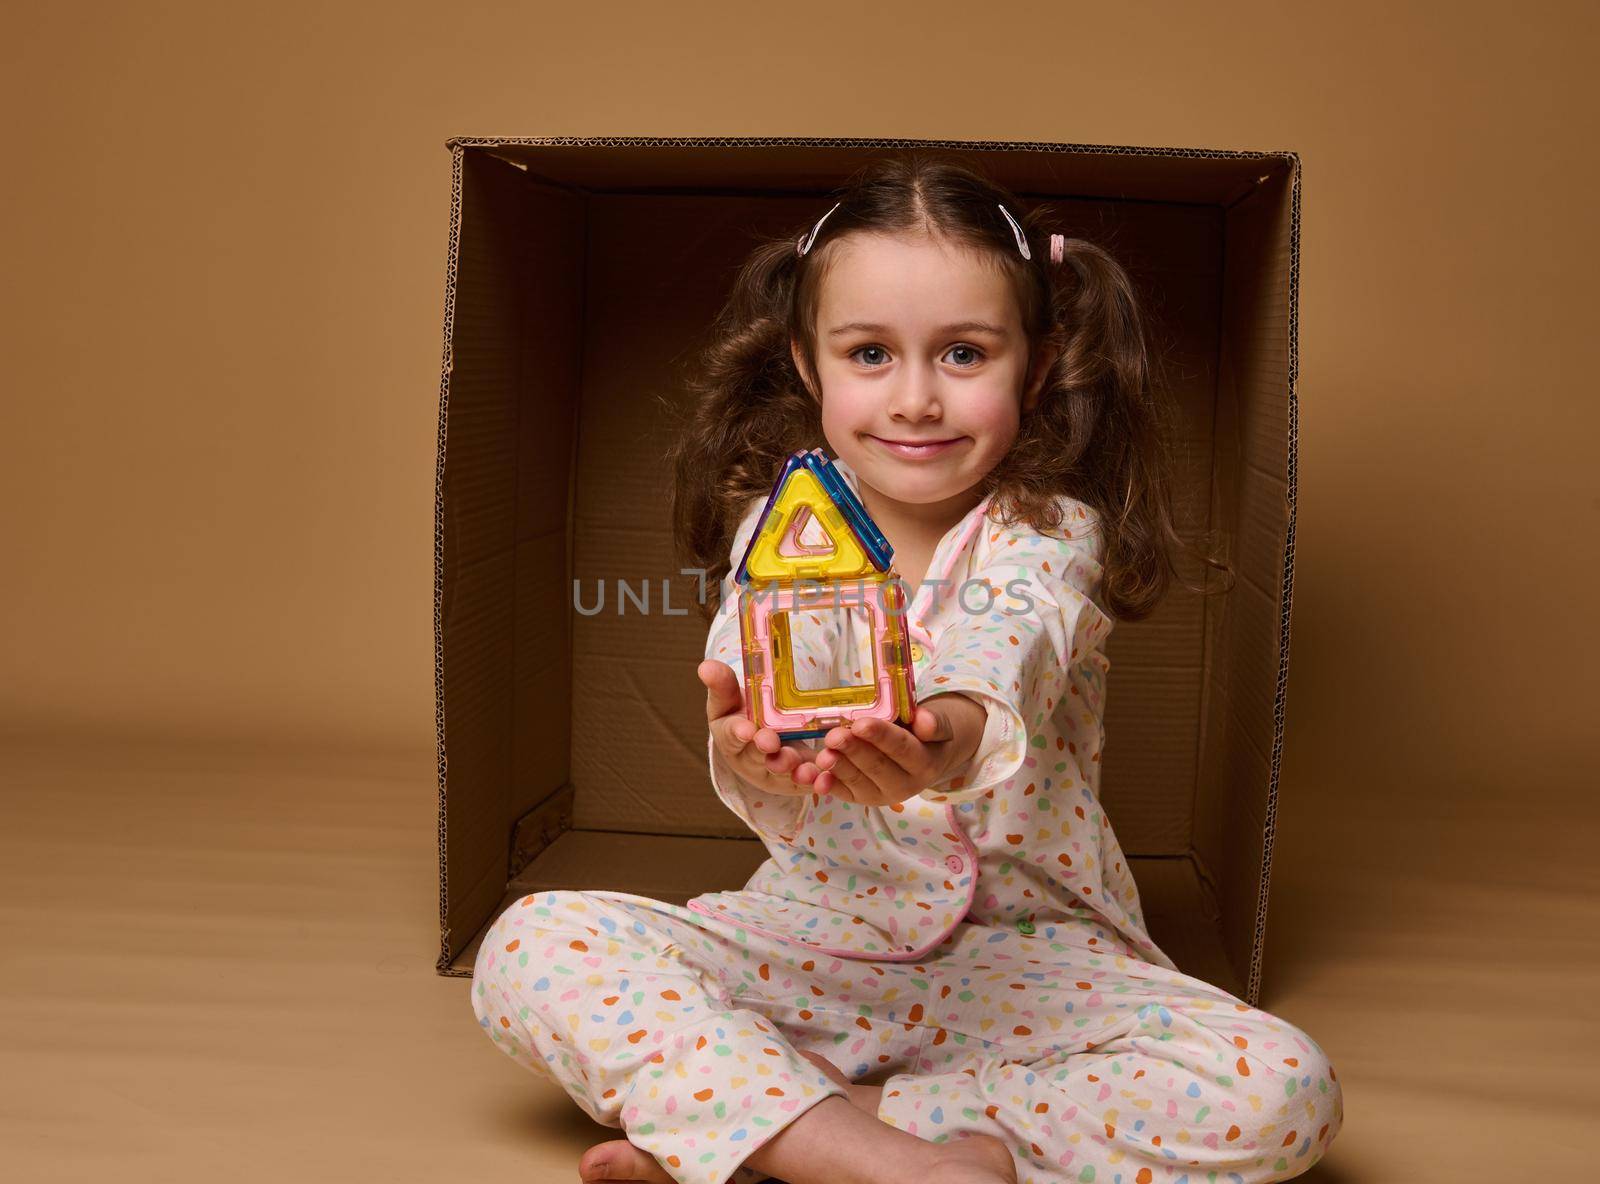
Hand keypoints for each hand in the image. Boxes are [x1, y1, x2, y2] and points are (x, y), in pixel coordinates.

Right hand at [697, 660, 816, 796]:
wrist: (763, 740)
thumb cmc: (743, 717)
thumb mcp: (730, 700)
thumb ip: (722, 685)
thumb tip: (706, 667)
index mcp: (731, 738)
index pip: (731, 736)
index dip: (738, 733)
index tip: (745, 729)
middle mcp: (750, 760)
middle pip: (758, 757)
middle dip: (767, 751)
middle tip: (772, 743)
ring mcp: (774, 774)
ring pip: (784, 774)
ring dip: (793, 771)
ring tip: (804, 768)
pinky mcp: (796, 781)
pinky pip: (806, 782)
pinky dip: (816, 780)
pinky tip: (824, 777)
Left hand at [789, 694, 986, 806]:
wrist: (925, 757)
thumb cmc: (925, 735)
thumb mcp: (938, 725)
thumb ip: (934, 723)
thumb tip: (924, 721)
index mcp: (923, 764)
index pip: (901, 748)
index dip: (881, 736)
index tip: (862, 724)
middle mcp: (903, 785)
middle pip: (875, 766)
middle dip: (853, 751)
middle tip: (835, 736)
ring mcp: (880, 795)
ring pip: (857, 780)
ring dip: (838, 768)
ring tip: (823, 755)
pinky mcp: (861, 798)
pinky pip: (843, 792)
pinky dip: (828, 786)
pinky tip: (815, 779)